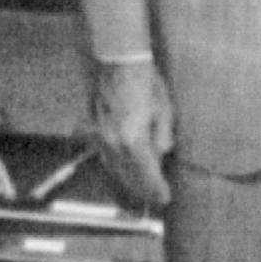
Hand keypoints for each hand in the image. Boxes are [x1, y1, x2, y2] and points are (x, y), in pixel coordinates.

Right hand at [89, 59, 174, 207]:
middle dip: (143, 189)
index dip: (157, 189)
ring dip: (128, 181)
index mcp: (134, 140)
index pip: (147, 174)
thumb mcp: (164, 111)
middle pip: (128, 176)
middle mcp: (114, 144)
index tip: (165, 198)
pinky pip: (105, 156)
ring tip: (140, 189)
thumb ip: (162, 138)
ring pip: (114, 169)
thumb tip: (161, 155)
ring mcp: (101, 138)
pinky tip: (123, 170)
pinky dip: (115, 167)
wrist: (118, 62)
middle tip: (155, 199)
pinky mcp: (94, 130)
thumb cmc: (146, 83)